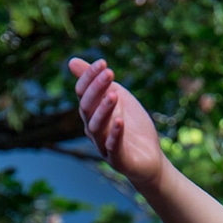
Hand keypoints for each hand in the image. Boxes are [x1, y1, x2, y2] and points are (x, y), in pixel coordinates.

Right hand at [69, 57, 164, 188]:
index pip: (82, 93)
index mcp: (91, 113)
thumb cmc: (132, 126)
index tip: (103, 63)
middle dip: (97, 89)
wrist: (150, 157)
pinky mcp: (118, 160)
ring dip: (104, 110)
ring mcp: (103, 146)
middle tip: (110, 73)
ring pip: (96, 127)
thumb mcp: (117, 97)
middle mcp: (93, 129)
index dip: (89, 77)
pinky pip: (113, 147)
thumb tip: (71, 61)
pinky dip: (115, 134)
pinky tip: (120, 121)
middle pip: (87, 108)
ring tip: (114, 95)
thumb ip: (97, 82)